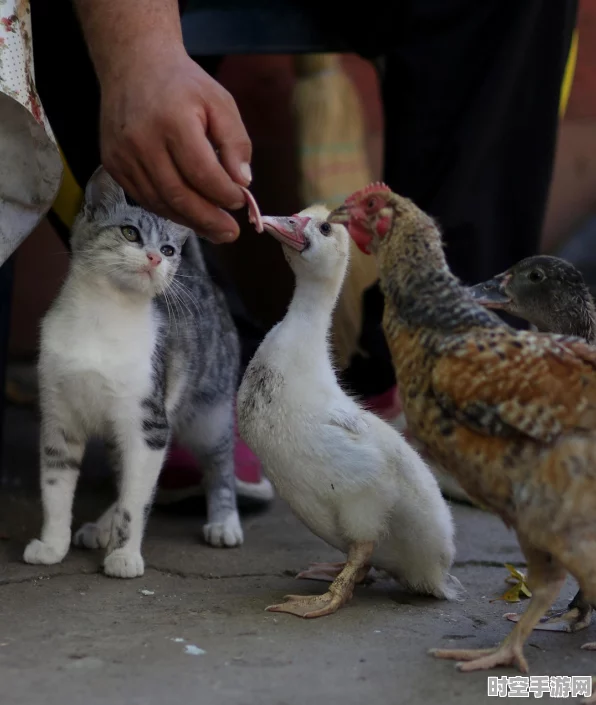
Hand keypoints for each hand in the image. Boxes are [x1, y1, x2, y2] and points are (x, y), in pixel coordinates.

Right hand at [99, 48, 251, 242]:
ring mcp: (123, 155)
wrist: (133, 65)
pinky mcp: (113, 164)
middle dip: (208, 219)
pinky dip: (169, 211)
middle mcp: (142, 141)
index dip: (224, 194)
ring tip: (213, 230)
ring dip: (190, 221)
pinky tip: (189, 214)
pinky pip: (145, 198)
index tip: (240, 201)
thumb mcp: (220, 102)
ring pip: (160, 202)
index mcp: (172, 121)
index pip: (202, 173)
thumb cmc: (184, 85)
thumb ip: (236, 142)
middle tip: (229, 233)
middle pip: (178, 195)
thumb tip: (243, 182)